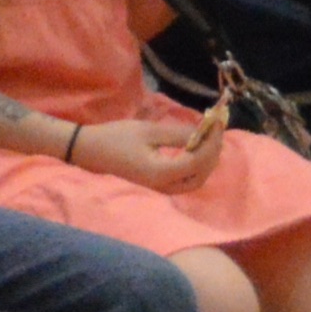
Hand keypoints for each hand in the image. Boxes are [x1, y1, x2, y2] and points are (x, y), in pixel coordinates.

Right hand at [89, 101, 245, 190]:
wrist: (91, 151)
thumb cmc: (117, 137)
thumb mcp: (148, 131)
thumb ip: (177, 134)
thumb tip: (203, 132)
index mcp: (162, 173)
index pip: (198, 160)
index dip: (212, 142)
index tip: (219, 122)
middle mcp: (164, 186)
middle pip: (201, 175)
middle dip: (213, 152)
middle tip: (217, 130)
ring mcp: (161, 188)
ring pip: (195, 180)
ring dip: (206, 161)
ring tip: (210, 138)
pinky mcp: (158, 185)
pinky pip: (186, 180)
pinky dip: (196, 166)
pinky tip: (196, 149)